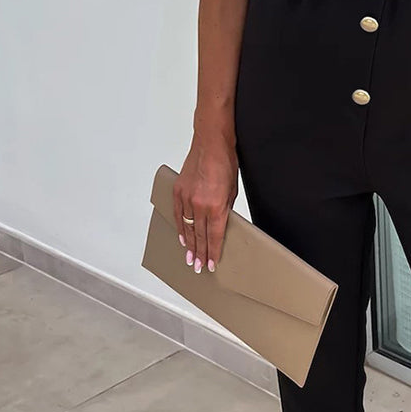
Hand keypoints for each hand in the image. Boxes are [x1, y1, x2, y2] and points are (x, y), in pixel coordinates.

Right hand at [173, 133, 237, 272]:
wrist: (211, 144)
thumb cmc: (225, 164)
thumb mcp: (232, 191)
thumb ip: (225, 210)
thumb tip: (220, 224)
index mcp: (216, 206)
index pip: (214, 235)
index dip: (212, 251)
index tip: (210, 263)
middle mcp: (200, 204)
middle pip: (199, 235)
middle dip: (199, 253)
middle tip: (197, 266)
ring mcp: (187, 198)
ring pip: (186, 227)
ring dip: (188, 244)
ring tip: (189, 257)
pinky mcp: (178, 191)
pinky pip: (178, 214)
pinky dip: (179, 227)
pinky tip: (182, 238)